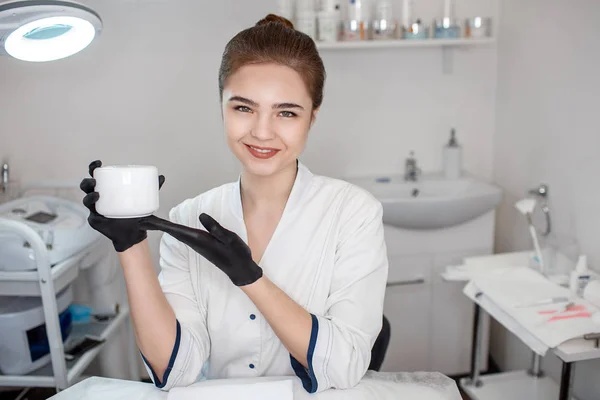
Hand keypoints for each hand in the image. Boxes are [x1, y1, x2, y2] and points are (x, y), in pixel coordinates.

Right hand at [80, 160, 165, 251]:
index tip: (98, 162)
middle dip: (88, 180)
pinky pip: (91, 212)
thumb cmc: (137, 216)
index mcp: (108, 190)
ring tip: (96, 192)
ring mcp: (96, 208)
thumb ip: (153, 189)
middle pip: (87, 185)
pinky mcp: (95, 219)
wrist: (134, 235)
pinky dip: (92, 204)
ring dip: (89, 192)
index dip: (94, 168)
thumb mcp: (146, 201)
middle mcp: (99, 198)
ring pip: (86, 197)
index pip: (98, 176)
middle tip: (95, 179)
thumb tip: (162, 177)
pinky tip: (97, 200)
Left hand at [140, 213, 262, 285]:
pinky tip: (166, 225)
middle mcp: (194, 241)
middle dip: (154, 224)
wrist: (241, 270)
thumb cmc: (237, 255)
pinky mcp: (199, 243)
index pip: (173, 230)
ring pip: (173, 232)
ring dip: (160, 226)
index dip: (157, 224)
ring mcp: (196, 243)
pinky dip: (170, 228)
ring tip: (147, 218)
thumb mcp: (231, 239)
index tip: (142, 219)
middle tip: (137, 216)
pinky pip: (180, 234)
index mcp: (198, 239)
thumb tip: (201, 216)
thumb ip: (216, 228)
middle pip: (169, 231)